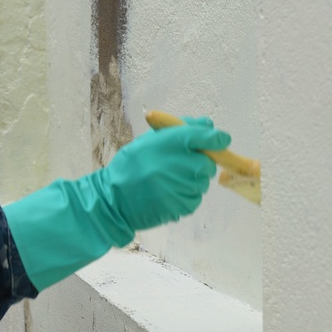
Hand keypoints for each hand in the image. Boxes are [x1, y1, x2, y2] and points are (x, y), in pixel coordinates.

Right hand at [3, 118, 229, 291]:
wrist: (111, 199)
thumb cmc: (129, 167)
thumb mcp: (148, 142)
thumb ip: (178, 131)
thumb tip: (208, 125)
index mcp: (168, 143)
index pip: (204, 136)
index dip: (215, 138)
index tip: (219, 139)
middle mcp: (178, 164)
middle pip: (207, 163)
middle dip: (198, 163)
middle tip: (178, 166)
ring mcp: (181, 187)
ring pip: (201, 182)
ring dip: (191, 181)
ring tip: (166, 181)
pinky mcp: (182, 206)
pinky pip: (194, 198)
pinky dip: (185, 196)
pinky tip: (166, 194)